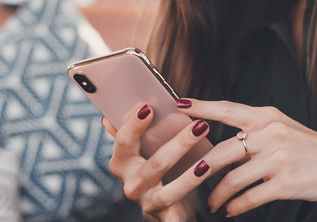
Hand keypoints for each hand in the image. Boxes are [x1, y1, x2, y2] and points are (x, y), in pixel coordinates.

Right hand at [101, 103, 212, 220]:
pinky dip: (188, 212)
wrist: (164, 208)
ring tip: (208, 162)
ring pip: (170, 190)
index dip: (134, 124)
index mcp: (122, 163)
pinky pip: (177, 215)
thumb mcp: (141, 151)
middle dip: (179, 143)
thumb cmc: (155, 170)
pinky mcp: (164, 217)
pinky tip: (204, 200)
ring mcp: (147, 201)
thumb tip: (108, 116)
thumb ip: (130, 132)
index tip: (149, 106)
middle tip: (200, 125)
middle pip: (155, 163)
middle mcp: (131, 184)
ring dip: (191, 176)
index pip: (124, 141)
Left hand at [176, 99, 316, 216]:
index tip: (179, 105)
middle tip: (188, 179)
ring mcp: (278, 159)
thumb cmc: (313, 149)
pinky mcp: (285, 184)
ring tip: (212, 202)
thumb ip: (255, 132)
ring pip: (233, 178)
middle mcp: (271, 133)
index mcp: (268, 116)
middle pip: (223, 151)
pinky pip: (249, 197)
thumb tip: (224, 145)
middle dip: (202, 169)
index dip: (201, 107)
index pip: (227, 109)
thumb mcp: (285, 129)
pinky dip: (236, 206)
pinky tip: (231, 210)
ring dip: (217, 194)